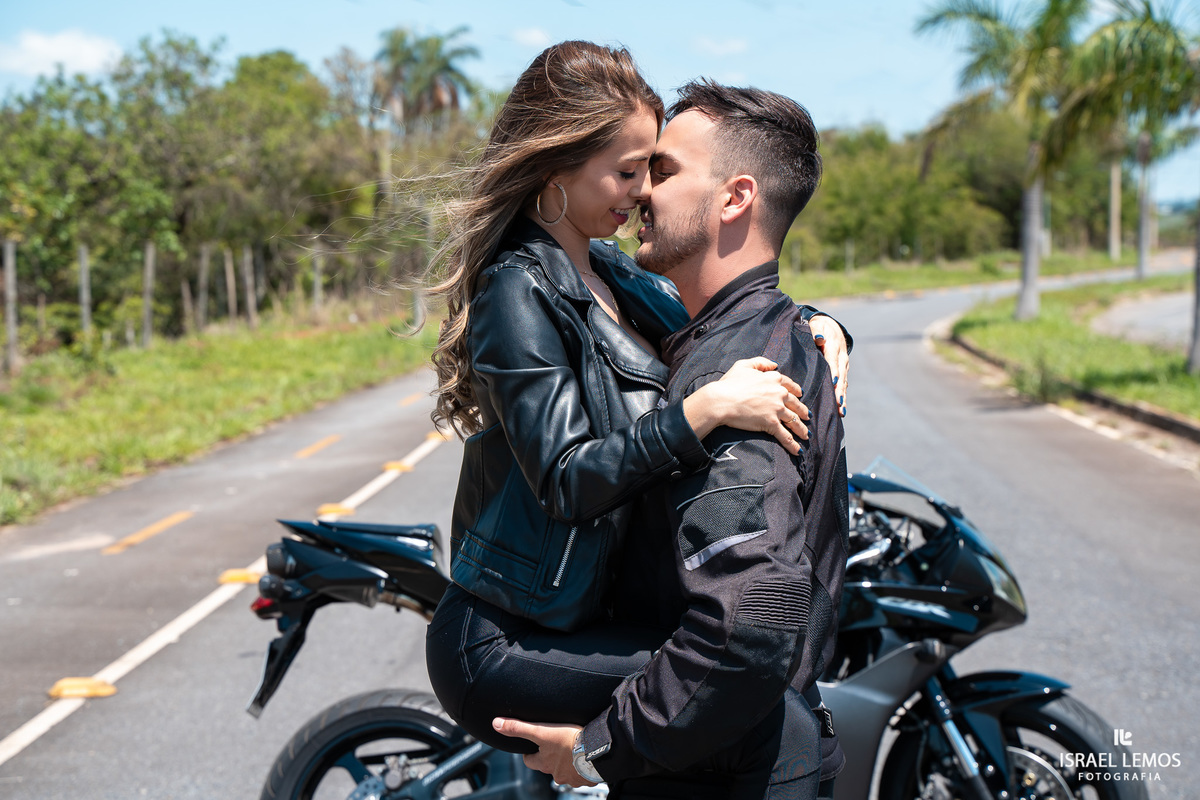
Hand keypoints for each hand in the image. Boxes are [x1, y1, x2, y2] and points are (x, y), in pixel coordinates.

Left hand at [491, 718, 593, 786]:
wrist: (597, 750)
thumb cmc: (569, 740)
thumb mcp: (541, 731)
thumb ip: (518, 727)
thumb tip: (496, 723)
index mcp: (544, 763)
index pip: (529, 761)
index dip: (530, 752)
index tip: (534, 745)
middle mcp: (556, 774)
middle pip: (548, 766)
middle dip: (550, 758)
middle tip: (556, 745)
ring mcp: (572, 778)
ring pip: (565, 771)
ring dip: (567, 763)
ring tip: (573, 750)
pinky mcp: (587, 778)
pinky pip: (582, 774)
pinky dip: (582, 766)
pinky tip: (586, 757)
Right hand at [684, 357, 808, 453]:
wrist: (721, 400)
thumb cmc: (729, 383)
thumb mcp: (744, 365)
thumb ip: (761, 362)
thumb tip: (774, 364)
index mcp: (774, 379)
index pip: (790, 385)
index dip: (797, 391)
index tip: (800, 395)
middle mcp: (779, 393)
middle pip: (796, 404)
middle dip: (803, 411)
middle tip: (807, 416)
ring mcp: (777, 409)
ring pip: (794, 420)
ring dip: (801, 429)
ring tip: (805, 435)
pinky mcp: (771, 423)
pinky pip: (785, 436)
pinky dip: (793, 444)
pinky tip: (798, 451)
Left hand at [809, 316, 848, 416]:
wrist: (831, 327)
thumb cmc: (819, 327)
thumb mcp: (816, 325)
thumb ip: (816, 331)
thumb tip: (819, 338)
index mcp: (834, 346)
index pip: (833, 360)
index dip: (834, 372)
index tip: (833, 383)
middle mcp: (842, 357)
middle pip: (841, 375)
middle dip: (839, 390)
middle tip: (838, 403)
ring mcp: (844, 365)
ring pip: (844, 382)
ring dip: (842, 396)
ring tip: (841, 411)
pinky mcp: (843, 371)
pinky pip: (843, 385)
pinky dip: (842, 396)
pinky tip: (841, 409)